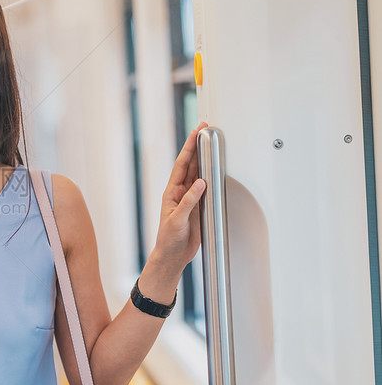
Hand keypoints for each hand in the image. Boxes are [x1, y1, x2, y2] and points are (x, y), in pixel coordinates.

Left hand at [151, 122, 208, 276]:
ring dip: (205, 157)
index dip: (189, 147)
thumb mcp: (177, 220)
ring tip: (211, 141)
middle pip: (191, 164)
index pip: (182, 164)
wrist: (173, 256)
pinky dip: (212, 175)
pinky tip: (216, 167)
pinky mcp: (199, 206)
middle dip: (197, 145)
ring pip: (199, 173)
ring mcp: (191, 198)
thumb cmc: (169, 239)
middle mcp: (181, 192)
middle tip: (205, 128)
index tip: (196, 132)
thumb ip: (189, 201)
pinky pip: (207, 187)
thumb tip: (200, 182)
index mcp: (172, 192)